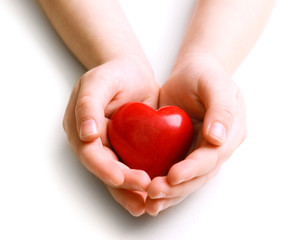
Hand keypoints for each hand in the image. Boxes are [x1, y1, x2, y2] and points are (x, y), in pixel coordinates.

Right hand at [63, 56, 158, 215]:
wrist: (131, 71)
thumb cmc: (113, 74)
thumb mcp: (98, 82)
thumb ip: (88, 105)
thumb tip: (86, 134)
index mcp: (80, 129)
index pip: (90, 154)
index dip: (105, 168)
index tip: (122, 178)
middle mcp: (94, 142)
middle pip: (105, 169)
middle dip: (123, 184)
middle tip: (145, 191)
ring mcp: (112, 146)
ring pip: (118, 174)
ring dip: (131, 191)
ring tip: (147, 205)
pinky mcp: (129, 147)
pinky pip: (134, 166)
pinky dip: (141, 180)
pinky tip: (153, 191)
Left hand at [145, 54, 246, 215]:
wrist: (192, 74)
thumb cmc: (205, 75)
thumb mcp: (216, 84)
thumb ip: (221, 109)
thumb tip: (217, 139)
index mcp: (230, 134)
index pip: (212, 157)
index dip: (193, 169)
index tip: (173, 175)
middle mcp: (217, 148)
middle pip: (199, 175)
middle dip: (177, 187)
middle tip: (153, 193)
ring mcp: (200, 152)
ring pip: (187, 180)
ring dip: (169, 193)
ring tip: (149, 203)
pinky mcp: (183, 152)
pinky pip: (174, 172)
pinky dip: (164, 185)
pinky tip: (147, 195)